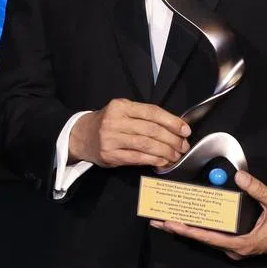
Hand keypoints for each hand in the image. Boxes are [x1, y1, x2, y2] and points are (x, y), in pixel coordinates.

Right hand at [69, 99, 189, 168]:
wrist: (81, 135)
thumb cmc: (108, 123)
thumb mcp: (122, 112)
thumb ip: (144, 117)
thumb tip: (175, 127)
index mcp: (120, 106)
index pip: (151, 112)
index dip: (171, 121)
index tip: (185, 130)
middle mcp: (114, 120)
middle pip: (151, 130)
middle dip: (172, 139)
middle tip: (183, 146)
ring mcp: (111, 138)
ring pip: (146, 145)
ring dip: (166, 152)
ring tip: (175, 155)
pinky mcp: (110, 154)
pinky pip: (138, 158)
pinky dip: (154, 160)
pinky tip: (162, 161)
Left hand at [152, 171, 266, 258]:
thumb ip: (259, 191)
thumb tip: (240, 176)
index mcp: (243, 243)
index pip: (210, 237)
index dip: (188, 230)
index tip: (170, 223)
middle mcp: (237, 248)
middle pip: (202, 238)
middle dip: (179, 228)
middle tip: (156, 219)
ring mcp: (237, 246)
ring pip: (207, 237)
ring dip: (187, 227)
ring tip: (164, 218)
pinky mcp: (239, 242)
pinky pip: (215, 234)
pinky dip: (199, 227)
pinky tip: (187, 219)